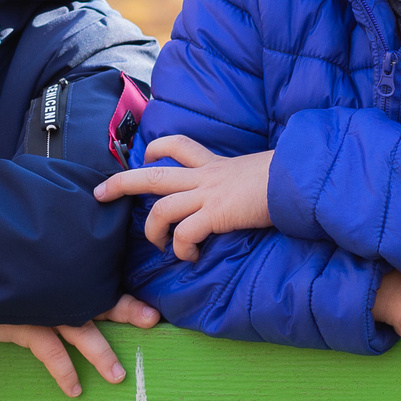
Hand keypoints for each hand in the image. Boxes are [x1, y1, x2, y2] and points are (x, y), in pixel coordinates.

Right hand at [0, 295, 160, 397]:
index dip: (124, 293)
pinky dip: (63, 370)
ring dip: (101, 354)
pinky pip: (49, 350)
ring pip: (81, 329)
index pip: (99, 282)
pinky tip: (73, 389)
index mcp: (64, 279)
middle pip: (99, 298)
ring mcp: (41, 305)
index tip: (150, 304)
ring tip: (117, 377)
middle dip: (127, 310)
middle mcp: (58, 290)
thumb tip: (78, 299)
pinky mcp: (22, 321)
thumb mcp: (29, 280)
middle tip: (151, 320)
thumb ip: (54, 283)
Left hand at [93, 137, 274, 260]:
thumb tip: (246, 195)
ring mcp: (208, 195)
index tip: (144, 154)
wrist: (300, 179)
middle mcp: (206, 176)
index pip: (178, 144)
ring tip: (159, 246)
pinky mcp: (216, 214)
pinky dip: (181, 248)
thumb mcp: (259, 171)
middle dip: (121, 183)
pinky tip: (191, 256)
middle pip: (152, 173)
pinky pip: (185, 234)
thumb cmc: (287, 178)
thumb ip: (243, 180)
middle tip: (100, 194)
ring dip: (153, 232)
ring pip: (161, 209)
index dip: (155, 148)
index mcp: (215, 164)